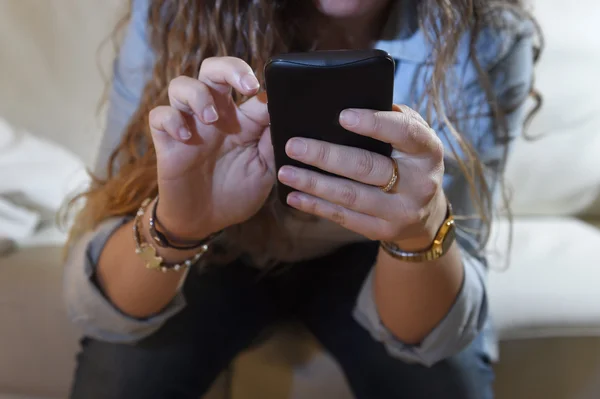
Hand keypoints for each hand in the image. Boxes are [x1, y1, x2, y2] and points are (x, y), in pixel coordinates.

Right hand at [148, 57, 274, 238]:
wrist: (204, 221)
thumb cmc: (236, 194)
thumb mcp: (264, 171)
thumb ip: (272, 143)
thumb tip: (285, 115)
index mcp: (241, 122)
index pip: (247, 86)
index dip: (257, 81)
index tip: (267, 91)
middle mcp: (215, 117)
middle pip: (213, 71)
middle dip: (229, 69)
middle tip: (245, 86)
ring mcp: (189, 126)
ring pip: (181, 85)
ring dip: (197, 94)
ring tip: (210, 118)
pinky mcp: (166, 142)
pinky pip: (159, 116)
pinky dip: (171, 120)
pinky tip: (186, 138)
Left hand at [277, 104, 446, 249]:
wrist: (426, 213)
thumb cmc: (410, 160)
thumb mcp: (413, 136)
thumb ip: (391, 118)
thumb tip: (348, 103)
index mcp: (428, 151)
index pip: (404, 133)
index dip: (374, 123)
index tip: (342, 116)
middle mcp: (419, 183)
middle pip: (367, 167)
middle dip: (326, 156)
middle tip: (293, 145)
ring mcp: (401, 211)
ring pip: (350, 195)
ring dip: (313, 183)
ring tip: (285, 172)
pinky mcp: (383, 230)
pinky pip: (344, 217)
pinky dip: (316, 206)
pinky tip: (294, 196)